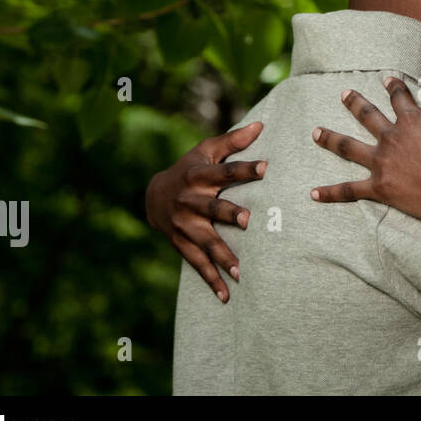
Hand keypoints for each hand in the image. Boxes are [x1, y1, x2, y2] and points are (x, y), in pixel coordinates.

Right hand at [145, 121, 266, 302]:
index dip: (244, 168)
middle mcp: (189, 201)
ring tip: (240, 270)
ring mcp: (183, 225)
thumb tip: (260, 125)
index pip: (224, 171)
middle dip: (229, 213)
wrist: (153, 195)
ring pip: (204, 241)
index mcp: (198, 175)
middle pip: (212, 208)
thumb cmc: (189, 168)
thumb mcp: (205, 150)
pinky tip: (227, 296)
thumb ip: (232, 141)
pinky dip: (211, 280)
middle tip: (249, 219)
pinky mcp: (180, 244)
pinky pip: (197, 264)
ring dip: (222, 256)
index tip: (267, 166)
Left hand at [310, 77, 420, 232]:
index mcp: (414, 122)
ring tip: (315, 132)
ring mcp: (383, 164)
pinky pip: (349, 190)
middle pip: (367, 115)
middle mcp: (393, 138)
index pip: (399, 98)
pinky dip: (330, 193)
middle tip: (343, 93)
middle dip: (354, 102)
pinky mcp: (380, 188)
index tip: (388, 80)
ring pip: (348, 147)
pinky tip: (312, 193)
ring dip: (330, 138)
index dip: (394, 87)